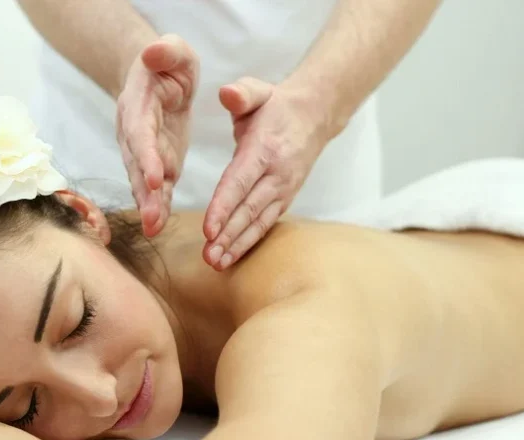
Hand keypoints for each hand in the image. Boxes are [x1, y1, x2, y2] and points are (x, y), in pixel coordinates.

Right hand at [116, 34, 198, 236]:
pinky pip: (156, 187)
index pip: (141, 133)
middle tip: (151, 218)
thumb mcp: (173, 50)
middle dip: (143, 192)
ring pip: (143, 182)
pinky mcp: (158, 163)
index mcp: (139, 105)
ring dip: (148, 206)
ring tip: (154, 228)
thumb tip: (153, 50)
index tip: (155, 177)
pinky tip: (159, 225)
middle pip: (136, 165)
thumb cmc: (167, 63)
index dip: (146, 155)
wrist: (156, 78)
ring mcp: (144, 152)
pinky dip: (157, 206)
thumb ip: (166, 50)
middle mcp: (134, 133)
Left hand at [203, 77, 331, 269]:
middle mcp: (276, 174)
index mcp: (264, 149)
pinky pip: (265, 224)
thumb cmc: (275, 106)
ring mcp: (283, 189)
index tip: (208, 229)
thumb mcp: (258, 91)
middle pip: (248, 209)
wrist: (315, 115)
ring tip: (217, 264)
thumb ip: (241, 93)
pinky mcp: (284, 199)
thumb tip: (227, 94)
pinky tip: (232, 257)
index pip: (240, 182)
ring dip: (237, 245)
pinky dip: (249, 242)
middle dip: (228, 235)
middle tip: (208, 256)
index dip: (223, 207)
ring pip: (258, 222)